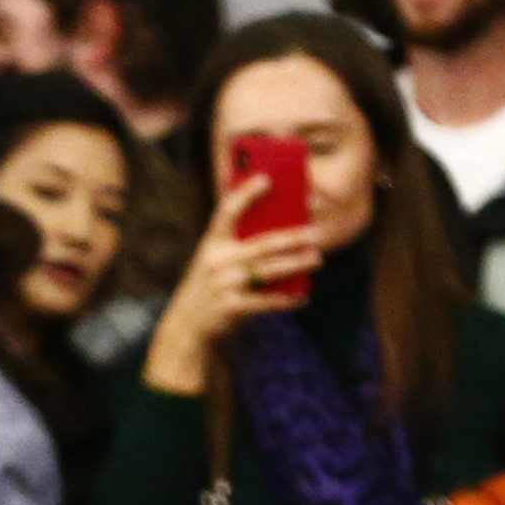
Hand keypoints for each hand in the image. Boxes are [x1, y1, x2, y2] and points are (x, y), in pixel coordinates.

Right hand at [139, 173, 327, 397]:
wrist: (188, 324)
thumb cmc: (211, 285)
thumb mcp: (215, 259)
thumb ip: (239, 244)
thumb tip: (283, 230)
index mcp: (213, 242)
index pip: (228, 210)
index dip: (246, 194)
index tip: (267, 180)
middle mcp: (218, 260)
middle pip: (262, 244)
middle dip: (292, 237)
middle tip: (316, 232)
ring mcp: (225, 285)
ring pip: (268, 271)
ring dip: (296, 264)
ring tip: (317, 259)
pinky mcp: (232, 308)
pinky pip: (266, 302)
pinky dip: (286, 300)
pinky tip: (303, 296)